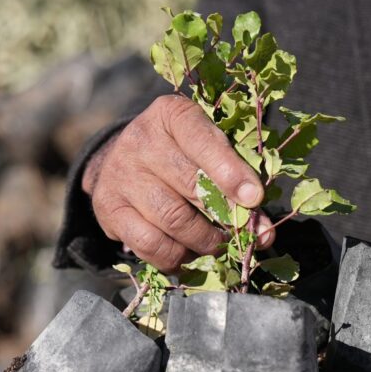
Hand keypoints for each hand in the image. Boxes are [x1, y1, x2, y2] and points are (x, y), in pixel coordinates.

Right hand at [83, 95, 273, 271]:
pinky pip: (149, 244)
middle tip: (242, 233)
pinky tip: (190, 254)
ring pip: (172, 220)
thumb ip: (238, 181)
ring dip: (204, 241)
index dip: (230, 172)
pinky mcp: (109, 208)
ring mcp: (121, 174)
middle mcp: (141, 140)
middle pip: (191, 186)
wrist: (126, 160)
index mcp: (172, 114)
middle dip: (225, 216)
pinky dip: (177, 257)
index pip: (203, 141)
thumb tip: (262, 232)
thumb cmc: (183, 154)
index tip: (254, 198)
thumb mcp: (210, 150)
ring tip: (218, 245)